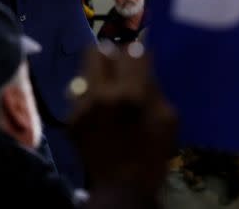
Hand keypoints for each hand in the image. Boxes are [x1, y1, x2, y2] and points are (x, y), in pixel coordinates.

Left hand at [68, 45, 176, 199]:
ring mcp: (82, 105)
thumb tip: (144, 62)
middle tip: (119, 67)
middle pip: (98, 50)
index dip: (138, 52)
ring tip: (106, 87)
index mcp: (132, 93)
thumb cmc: (153, 153)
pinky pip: (77, 94)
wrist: (123, 187)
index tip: (140, 58)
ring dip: (96, 75)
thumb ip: (154, 86)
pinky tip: (98, 110)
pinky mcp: (70, 117)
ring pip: (83, 70)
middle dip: (111, 55)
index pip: (131, 50)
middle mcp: (102, 93)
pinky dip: (89, 97)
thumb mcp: (168, 117)